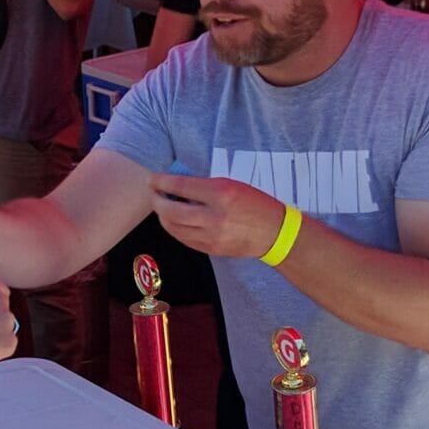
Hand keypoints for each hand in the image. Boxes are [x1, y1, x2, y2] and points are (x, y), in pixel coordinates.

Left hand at [150, 172, 284, 257]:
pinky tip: (174, 221)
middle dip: (157, 201)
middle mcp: (214, 216)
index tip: (152, 179)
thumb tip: (177, 183)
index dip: (162, 182)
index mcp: (221, 194)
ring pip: (174, 227)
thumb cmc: (256, 204)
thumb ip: (205, 185)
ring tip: (162, 207)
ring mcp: (212, 236)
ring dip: (163, 216)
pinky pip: (184, 239)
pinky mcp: (212, 249)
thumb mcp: (233, 185)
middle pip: (171, 210)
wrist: (276, 233)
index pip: (181, 186)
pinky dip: (175, 229)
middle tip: (154, 194)